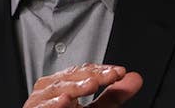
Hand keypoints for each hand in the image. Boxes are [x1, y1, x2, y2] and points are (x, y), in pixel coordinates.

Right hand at [23, 63, 142, 107]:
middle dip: (93, 75)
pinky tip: (65, 100)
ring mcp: (40, 100)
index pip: (84, 71)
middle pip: (72, 76)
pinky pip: (43, 107)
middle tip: (111, 75)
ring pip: (58, 88)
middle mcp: (51, 89)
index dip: (102, 71)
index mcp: (66, 84)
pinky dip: (53, 104)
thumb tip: (135, 79)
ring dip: (76, 86)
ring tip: (92, 83)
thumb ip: (113, 96)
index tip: (120, 72)